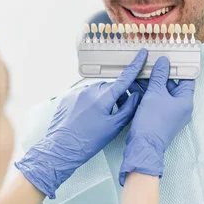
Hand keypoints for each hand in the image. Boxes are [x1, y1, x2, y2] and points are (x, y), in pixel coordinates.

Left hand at [15, 49, 147, 197]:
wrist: (61, 148)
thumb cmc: (87, 142)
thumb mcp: (114, 127)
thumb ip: (128, 109)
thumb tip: (135, 96)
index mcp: (103, 97)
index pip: (124, 78)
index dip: (135, 65)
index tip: (141, 55)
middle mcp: (89, 90)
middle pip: (110, 87)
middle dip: (116, 95)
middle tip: (117, 112)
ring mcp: (77, 93)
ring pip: (97, 91)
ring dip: (102, 99)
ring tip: (99, 118)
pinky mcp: (68, 97)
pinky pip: (84, 94)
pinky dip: (89, 102)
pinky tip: (87, 117)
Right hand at [119, 56, 194, 184]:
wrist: (142, 146)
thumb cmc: (152, 121)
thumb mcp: (155, 94)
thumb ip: (159, 76)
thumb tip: (164, 62)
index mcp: (185, 101)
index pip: (187, 79)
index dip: (180, 67)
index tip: (172, 56)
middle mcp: (179, 107)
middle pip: (171, 85)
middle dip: (160, 73)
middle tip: (151, 61)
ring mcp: (168, 113)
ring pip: (160, 92)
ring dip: (150, 82)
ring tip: (140, 70)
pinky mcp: (157, 117)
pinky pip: (153, 100)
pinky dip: (146, 93)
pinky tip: (134, 84)